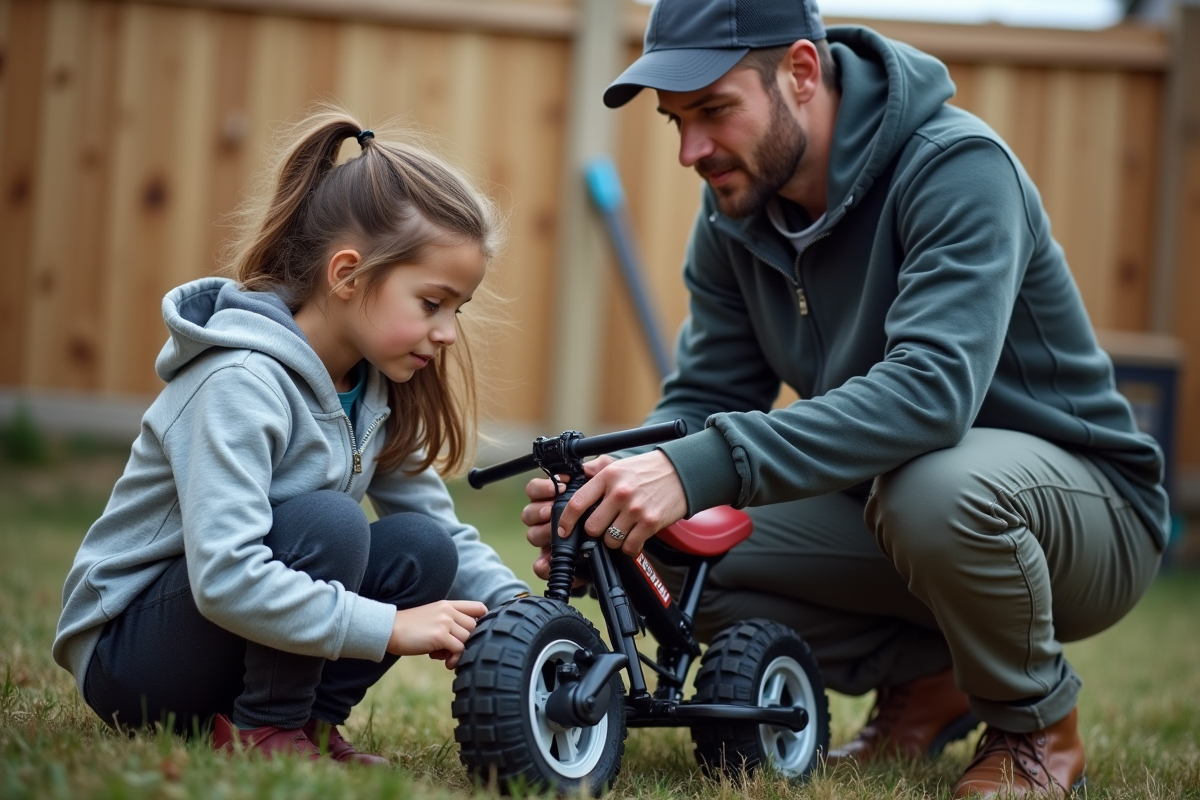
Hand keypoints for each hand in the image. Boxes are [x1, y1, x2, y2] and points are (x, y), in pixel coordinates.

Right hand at [387, 600, 487, 668]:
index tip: (475, 635)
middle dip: (468, 643)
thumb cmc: (408, 629)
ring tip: (445, 658)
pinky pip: (459, 649)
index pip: (478, 608)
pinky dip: (455, 659)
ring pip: (468, 639)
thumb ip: (448, 624)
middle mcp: (449, 611)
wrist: (388, 630)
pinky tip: (444, 662)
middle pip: (475, 628)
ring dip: (460, 653)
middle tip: (451, 652)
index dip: (483, 621)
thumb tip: (463, 645)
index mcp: (448, 605)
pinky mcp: (440, 635)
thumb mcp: (431, 619)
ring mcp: (445, 622)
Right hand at [523, 456, 612, 580]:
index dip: (542, 488)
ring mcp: (548, 538)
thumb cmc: (609, 504)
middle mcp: (546, 518)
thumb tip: (586, 468)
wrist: (622, 533)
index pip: (534, 489)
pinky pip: (541, 565)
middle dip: (539, 510)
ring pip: (532, 535)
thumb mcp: (606, 483)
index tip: (558, 487)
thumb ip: (597, 469)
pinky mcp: (555, 560)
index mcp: (552, 498)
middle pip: (528, 513)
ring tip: (556, 530)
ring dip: (542, 532)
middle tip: (552, 509)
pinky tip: (549, 561)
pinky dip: (543, 564)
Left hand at [556, 450, 687, 555]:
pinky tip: (633, 538)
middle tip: (602, 528)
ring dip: (613, 541)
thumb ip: (594, 472)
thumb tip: (567, 480)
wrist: (681, 472)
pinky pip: (630, 546)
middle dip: (594, 532)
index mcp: (608, 477)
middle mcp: (620, 492)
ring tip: (621, 530)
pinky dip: (629, 547)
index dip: (566, 521)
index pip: (577, 502)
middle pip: (592, 527)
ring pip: (610, 540)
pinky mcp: (650, 522)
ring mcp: (636, 509)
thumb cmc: (647, 471)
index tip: (564, 530)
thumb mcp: (618, 465)